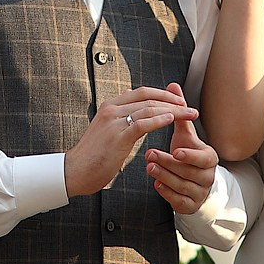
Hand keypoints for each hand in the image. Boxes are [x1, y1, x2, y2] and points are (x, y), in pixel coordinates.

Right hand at [66, 86, 198, 196]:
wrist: (74, 171)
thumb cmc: (92, 156)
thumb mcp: (107, 130)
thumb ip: (121, 118)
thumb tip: (135, 107)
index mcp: (110, 106)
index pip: (141, 92)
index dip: (163, 94)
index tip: (179, 101)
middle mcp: (111, 108)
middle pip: (148, 97)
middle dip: (172, 100)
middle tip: (189, 107)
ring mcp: (114, 121)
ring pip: (149, 108)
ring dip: (173, 111)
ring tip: (189, 114)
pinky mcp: (117, 136)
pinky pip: (143, 123)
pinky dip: (159, 120)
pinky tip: (171, 120)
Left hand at [145, 90, 220, 214]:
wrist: (192, 183)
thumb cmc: (187, 154)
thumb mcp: (184, 134)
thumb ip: (178, 112)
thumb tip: (173, 84)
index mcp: (210, 158)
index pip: (202, 157)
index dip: (189, 155)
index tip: (175, 150)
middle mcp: (208, 176)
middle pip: (189, 172)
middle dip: (168, 164)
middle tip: (149, 155)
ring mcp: (200, 192)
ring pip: (182, 186)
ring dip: (164, 176)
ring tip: (148, 167)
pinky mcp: (189, 205)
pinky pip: (178, 201)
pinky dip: (166, 192)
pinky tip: (156, 183)